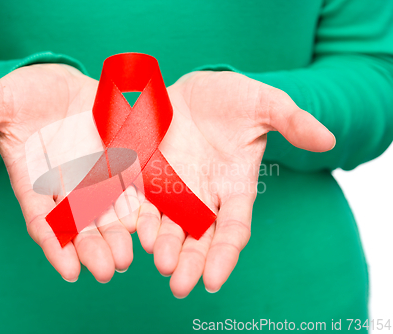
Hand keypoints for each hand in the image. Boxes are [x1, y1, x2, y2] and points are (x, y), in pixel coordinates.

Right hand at [0, 64, 138, 282]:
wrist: (60, 82)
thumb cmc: (24, 94)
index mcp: (35, 180)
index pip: (43, 221)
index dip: (55, 246)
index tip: (69, 271)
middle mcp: (67, 185)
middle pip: (81, 224)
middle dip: (93, 249)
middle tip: (108, 271)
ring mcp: (96, 174)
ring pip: (108, 212)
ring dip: (118, 236)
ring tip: (129, 258)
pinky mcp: (119, 159)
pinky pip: (132, 186)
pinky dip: (139, 206)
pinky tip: (150, 226)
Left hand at [136, 71, 334, 297]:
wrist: (193, 90)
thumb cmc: (232, 99)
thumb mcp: (263, 104)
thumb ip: (292, 121)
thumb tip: (327, 140)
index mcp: (235, 187)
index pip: (233, 228)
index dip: (224, 254)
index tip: (212, 280)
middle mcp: (204, 196)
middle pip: (199, 237)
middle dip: (191, 262)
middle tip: (180, 285)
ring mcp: (175, 188)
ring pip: (169, 226)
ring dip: (164, 246)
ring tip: (159, 262)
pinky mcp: (149, 176)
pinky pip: (142, 203)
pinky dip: (139, 219)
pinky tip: (135, 233)